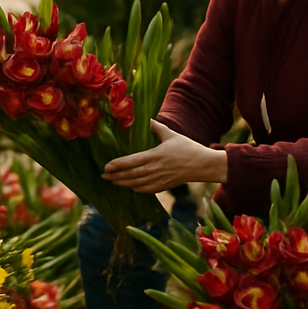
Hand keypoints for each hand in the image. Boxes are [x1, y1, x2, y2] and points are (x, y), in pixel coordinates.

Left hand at [102, 120, 227, 192]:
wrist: (204, 165)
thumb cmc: (188, 148)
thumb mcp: (172, 135)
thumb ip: (157, 128)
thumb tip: (148, 119)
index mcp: (155, 155)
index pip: (131, 162)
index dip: (117, 165)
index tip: (106, 166)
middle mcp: (155, 169)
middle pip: (130, 175)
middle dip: (115, 176)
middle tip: (103, 176)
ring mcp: (160, 179)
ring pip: (137, 184)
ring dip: (123, 183)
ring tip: (112, 181)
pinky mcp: (165, 186)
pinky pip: (147, 190)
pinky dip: (137, 189)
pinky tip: (130, 187)